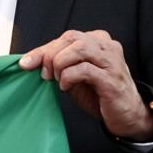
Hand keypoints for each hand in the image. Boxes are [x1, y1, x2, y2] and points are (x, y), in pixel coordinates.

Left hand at [19, 30, 152, 140]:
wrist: (127, 115)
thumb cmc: (99, 93)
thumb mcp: (74, 75)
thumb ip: (58, 64)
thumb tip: (30, 61)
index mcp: (98, 40)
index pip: (65, 37)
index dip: (42, 49)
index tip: (25, 63)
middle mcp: (107, 46)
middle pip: (71, 38)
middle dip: (50, 55)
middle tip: (45, 74)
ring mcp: (111, 61)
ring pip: (78, 48)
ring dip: (60, 64)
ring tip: (57, 80)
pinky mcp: (111, 78)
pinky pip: (84, 70)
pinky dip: (68, 78)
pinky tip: (67, 88)